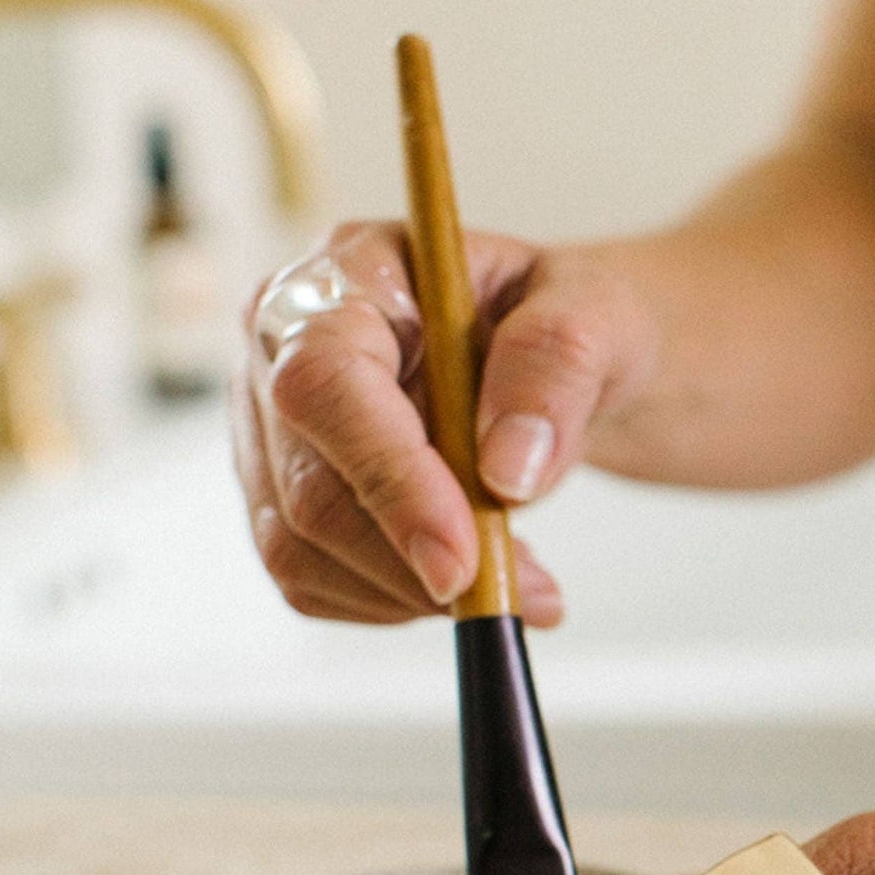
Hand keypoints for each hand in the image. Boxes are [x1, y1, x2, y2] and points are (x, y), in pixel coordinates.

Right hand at [233, 222, 657, 624]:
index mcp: (350, 272)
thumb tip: (506, 471)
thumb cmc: (573, 325)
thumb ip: (556, 366)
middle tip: (521, 593)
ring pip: (300, 549)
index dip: (388, 479)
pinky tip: (460, 575)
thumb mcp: (601, 315)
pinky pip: (312, 581)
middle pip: (306, 488)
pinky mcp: (280, 496)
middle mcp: (283, 345)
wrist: (561, 371)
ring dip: (411, 593)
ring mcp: (273, 427)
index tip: (462, 559)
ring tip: (513, 581)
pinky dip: (394, 602)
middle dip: (412, 562)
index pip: (327, 382)